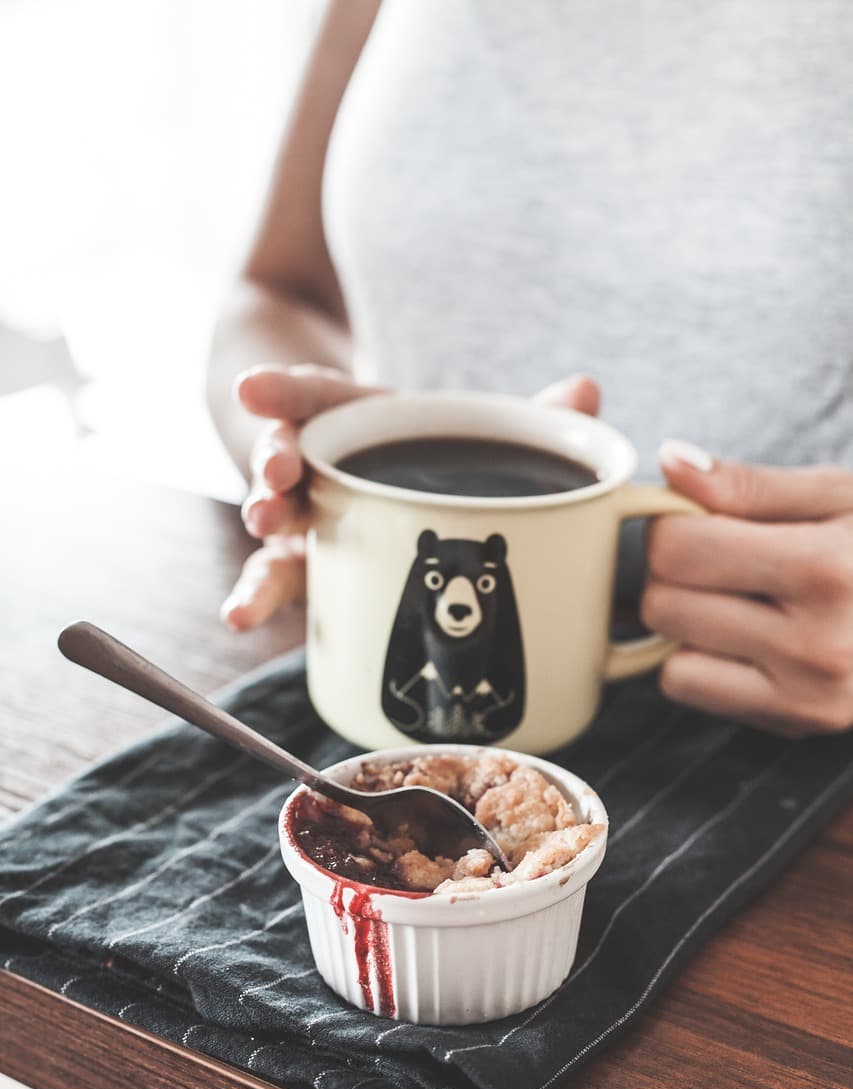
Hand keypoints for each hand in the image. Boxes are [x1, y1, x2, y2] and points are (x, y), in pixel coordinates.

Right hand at [223, 368, 600, 629]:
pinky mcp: (306, 568)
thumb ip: (529, 417)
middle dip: (275, 458)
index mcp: (356, 423)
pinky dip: (255, 596)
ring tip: (265, 521)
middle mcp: (323, 468)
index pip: (313, 396)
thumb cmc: (433, 464)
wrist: (395, 497)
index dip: (284, 389)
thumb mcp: (476, 434)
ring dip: (266, 515)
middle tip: (278, 471)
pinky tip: (237, 616)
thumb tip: (586, 391)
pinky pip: (279, 580)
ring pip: (276, 515)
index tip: (252, 387)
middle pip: (286, 454)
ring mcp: (309, 520)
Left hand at [642, 440, 852, 734]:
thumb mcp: (838, 496)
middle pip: (663, 604)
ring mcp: (807, 694)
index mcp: (826, 570)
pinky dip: (701, 664)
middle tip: (720, 561)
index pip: (678, 548)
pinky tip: (747, 641)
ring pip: (668, 655)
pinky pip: (689, 691)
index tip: (699, 519)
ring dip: (687, 624)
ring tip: (741, 601)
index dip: (673, 524)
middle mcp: (816, 643)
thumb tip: (670, 461)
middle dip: (676, 575)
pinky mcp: (796, 722)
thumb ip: (749, 484)